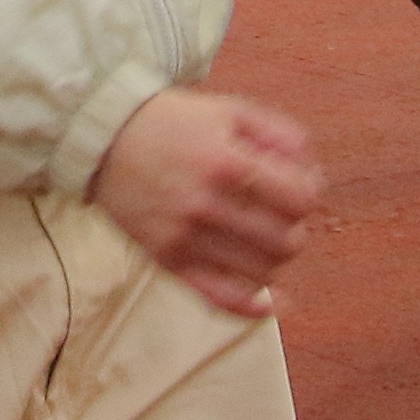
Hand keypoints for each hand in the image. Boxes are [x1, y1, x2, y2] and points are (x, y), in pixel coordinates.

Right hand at [92, 89, 324, 316]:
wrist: (103, 140)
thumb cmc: (174, 123)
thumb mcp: (230, 111)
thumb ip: (281, 135)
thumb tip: (316, 175)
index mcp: (226, 162)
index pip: (300, 199)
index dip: (311, 194)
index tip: (300, 187)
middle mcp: (206, 204)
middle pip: (286, 240)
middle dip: (295, 227)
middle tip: (281, 214)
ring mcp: (186, 238)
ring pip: (262, 272)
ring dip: (276, 259)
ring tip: (264, 239)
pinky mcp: (168, 261)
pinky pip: (219, 299)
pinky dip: (251, 308)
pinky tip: (270, 304)